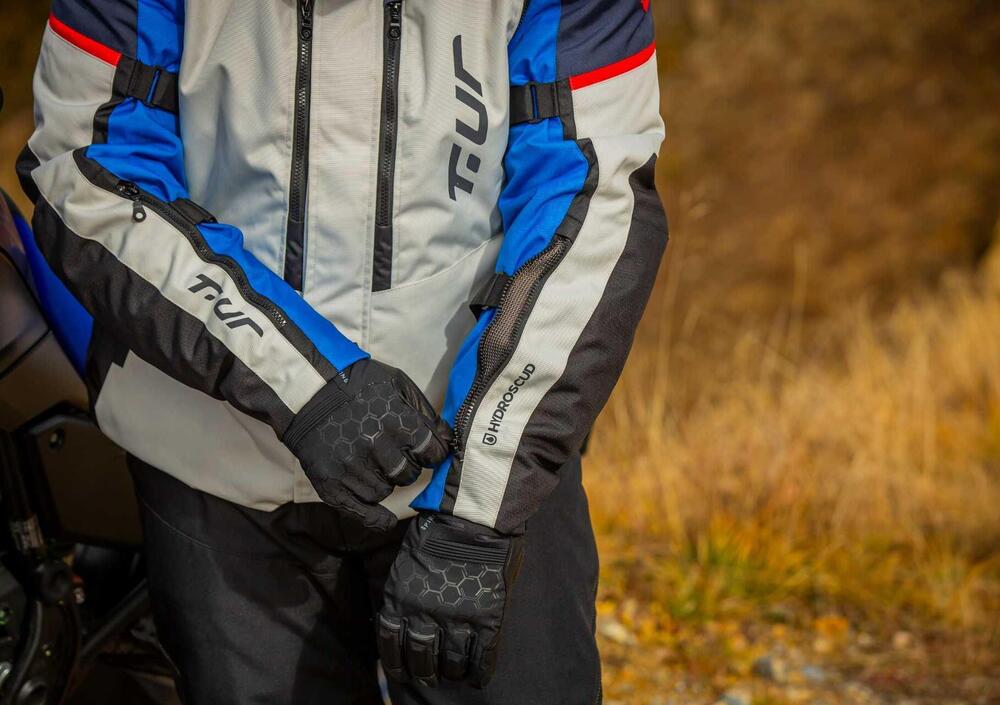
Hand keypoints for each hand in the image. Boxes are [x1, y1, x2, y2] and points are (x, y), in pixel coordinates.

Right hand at [283, 359, 451, 530]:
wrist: (307, 394)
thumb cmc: (357, 385)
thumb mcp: (397, 383)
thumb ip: (425, 412)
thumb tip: (449, 440)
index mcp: (397, 422)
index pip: (433, 453)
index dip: (432, 452)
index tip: (426, 450)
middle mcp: (376, 448)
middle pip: (409, 474)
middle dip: (406, 465)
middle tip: (392, 452)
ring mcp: (352, 468)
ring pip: (386, 491)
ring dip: (384, 479)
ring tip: (370, 460)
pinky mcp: (332, 484)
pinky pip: (364, 511)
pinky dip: (376, 517)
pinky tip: (386, 519)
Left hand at [377, 514, 523, 687]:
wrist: (473, 516)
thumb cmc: (439, 530)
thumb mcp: (407, 562)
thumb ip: (405, 593)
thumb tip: (402, 619)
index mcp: (400, 600)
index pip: (390, 645)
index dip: (397, 664)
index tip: (403, 673)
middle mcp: (424, 615)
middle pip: (421, 659)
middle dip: (424, 673)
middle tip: (430, 677)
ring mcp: (457, 619)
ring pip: (451, 663)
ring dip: (452, 673)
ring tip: (455, 675)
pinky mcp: (486, 618)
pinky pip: (482, 657)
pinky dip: (480, 672)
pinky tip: (478, 677)